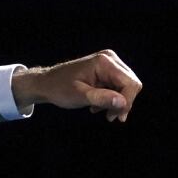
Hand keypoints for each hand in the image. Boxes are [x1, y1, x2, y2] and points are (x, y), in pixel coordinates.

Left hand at [11, 50, 141, 121]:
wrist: (46, 83)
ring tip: (100, 111)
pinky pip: (118, 87)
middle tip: (110, 117)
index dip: (127, 102)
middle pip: (131, 85)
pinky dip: (110, 99)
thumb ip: (101, 99)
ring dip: (116, 103)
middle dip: (122, 103)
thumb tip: (123, 103)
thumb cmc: (59, 88)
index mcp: (104, 62)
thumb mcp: (79, 96)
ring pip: (126, 87)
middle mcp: (110, 59)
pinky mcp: (107, 71)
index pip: (130, 83)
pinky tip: (97, 106)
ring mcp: (109, 64)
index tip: (117, 117)